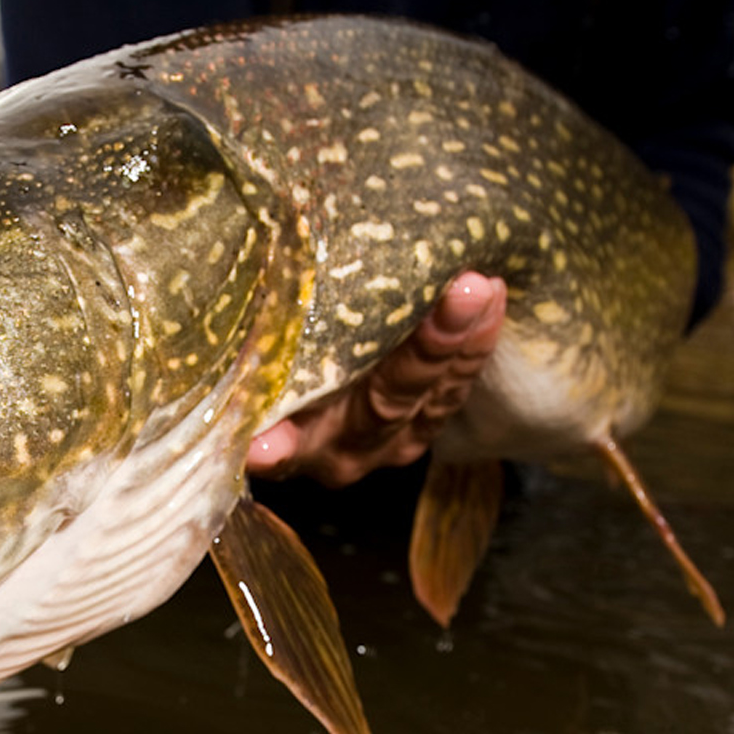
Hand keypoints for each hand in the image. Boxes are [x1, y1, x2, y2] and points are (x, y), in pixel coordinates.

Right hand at [245, 272, 505, 486]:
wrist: (311, 373)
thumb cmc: (272, 354)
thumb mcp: (262, 351)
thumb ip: (252, 343)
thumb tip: (243, 293)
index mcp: (289, 441)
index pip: (288, 440)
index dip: (277, 443)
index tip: (262, 447)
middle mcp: (340, 451)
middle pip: (387, 403)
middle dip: (430, 346)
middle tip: (462, 290)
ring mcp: (388, 442)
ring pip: (433, 395)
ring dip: (464, 337)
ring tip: (482, 282)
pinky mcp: (423, 425)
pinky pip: (455, 389)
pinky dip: (474, 342)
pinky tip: (490, 296)